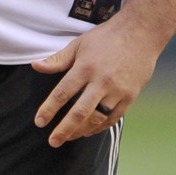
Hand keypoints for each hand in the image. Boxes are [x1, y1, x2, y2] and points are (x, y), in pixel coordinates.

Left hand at [31, 14, 158, 147]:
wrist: (140, 32)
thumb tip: (35, 66)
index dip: (49, 109)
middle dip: (64, 129)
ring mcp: (117, 90)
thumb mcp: (79, 44)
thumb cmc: (106, 37)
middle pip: (79, 112)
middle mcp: (101, 80)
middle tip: (52, 142)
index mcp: (85, 66)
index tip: (39, 122)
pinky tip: (88, 130)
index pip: (63, 92)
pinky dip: (99, 127)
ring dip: (81, 131)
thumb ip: (58, 59)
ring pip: (97, 118)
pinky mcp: (130, 96)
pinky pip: (112, 118)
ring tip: (69, 137)